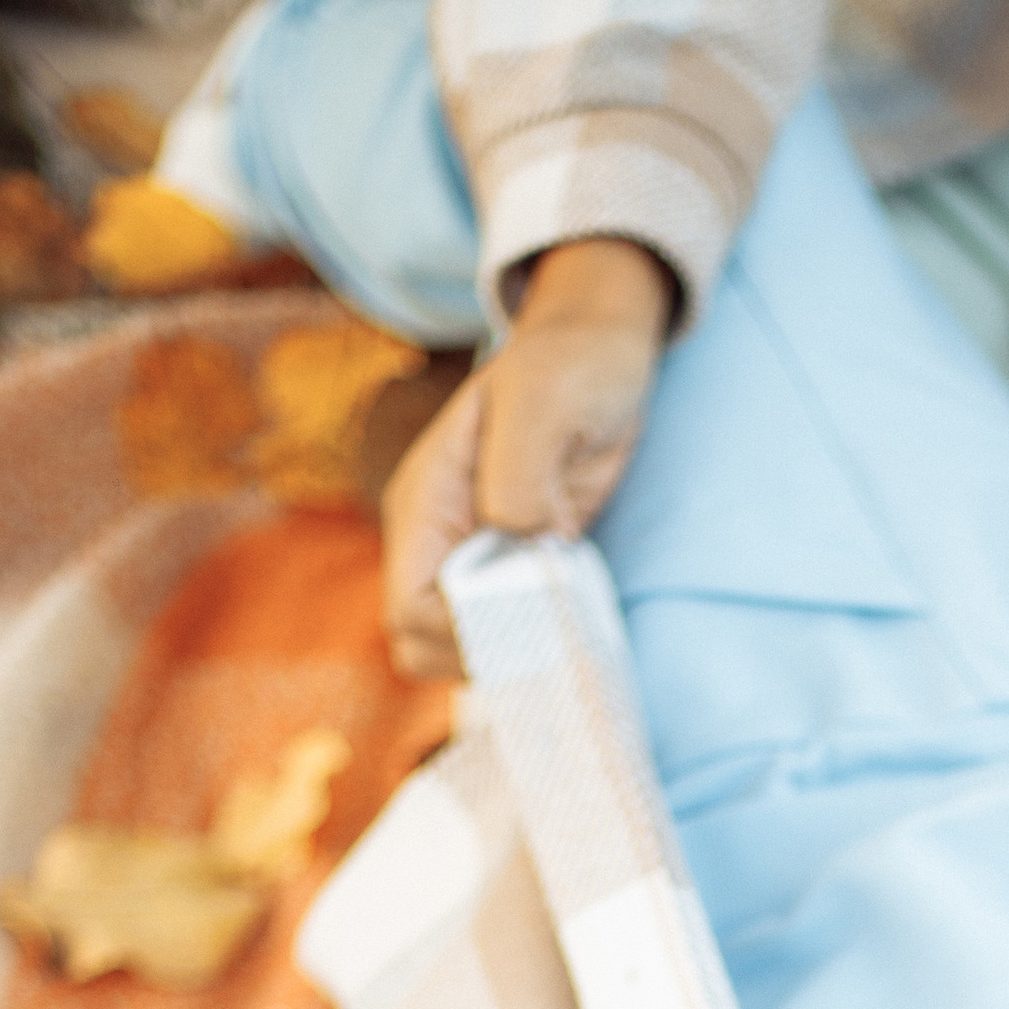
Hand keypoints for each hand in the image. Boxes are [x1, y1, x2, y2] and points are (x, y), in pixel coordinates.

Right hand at [381, 233, 673, 677]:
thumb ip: (520, 474)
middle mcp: (441, 540)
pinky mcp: (516, 566)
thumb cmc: (569, 366)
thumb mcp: (544, 404)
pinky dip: (537, 640)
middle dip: (483, 654)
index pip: (408, 610)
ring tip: (566, 624)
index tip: (524, 618)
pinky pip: (509, 629)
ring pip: (464, 647)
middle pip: (425, 643)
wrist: (600, 354)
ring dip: (513, 653)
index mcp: (426, 504)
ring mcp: (476, 556)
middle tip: (550, 632)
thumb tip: (517, 540)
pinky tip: (575, 619)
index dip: (458, 635)